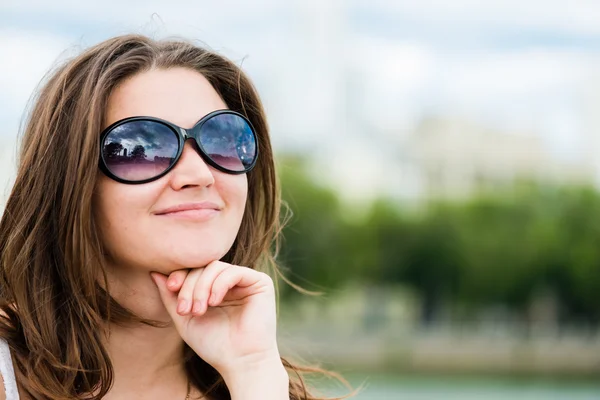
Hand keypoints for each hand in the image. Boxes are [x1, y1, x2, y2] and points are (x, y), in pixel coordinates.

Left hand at [150, 261, 280, 376]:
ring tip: (198, 310)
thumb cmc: (214, 345)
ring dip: (202, 287)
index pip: (195, 270)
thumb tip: (154, 273)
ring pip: (216, 267)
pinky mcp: (260, 282)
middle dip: (189, 286)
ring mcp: (245, 281)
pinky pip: (234, 272)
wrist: (240, 362)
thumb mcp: (185, 319)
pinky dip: (219, 284)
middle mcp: (231, 282)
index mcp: (215, 288)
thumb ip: (171, 297)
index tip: (170, 288)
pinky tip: (214, 302)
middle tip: (185, 309)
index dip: (181, 275)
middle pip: (203, 267)